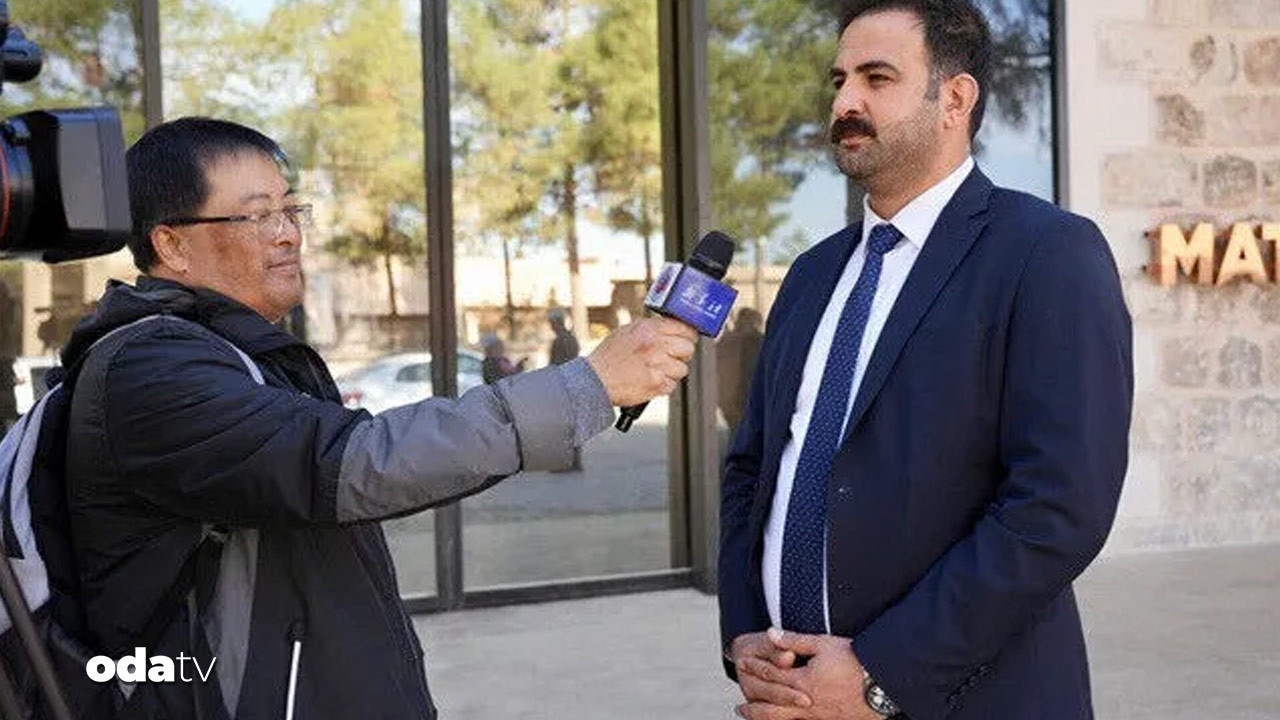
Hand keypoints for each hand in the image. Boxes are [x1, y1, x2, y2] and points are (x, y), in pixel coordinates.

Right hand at [586, 317, 696, 405]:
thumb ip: (652, 328)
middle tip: (669, 357)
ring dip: (672, 371)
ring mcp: (657, 366)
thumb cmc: (608, 357)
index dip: (687, 335)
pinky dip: (664, 384)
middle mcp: (655, 345)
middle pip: (688, 348)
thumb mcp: (628, 331)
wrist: (594, 380)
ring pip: (682, 368)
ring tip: (655, 370)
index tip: (685, 339)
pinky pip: (673, 384)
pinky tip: (650, 379)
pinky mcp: (657, 384)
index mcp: (649, 329)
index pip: (684, 328)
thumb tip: (674, 327)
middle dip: (681, 354)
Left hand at [736, 629, 877, 719]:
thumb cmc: (854, 660)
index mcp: (802, 681)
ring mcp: (819, 715)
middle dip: (755, 708)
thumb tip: (770, 634)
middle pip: (773, 707)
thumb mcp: (823, 644)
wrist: (883, 684)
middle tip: (739, 709)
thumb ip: (794, 641)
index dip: (755, 669)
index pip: (772, 675)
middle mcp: (807, 703)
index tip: (742, 665)